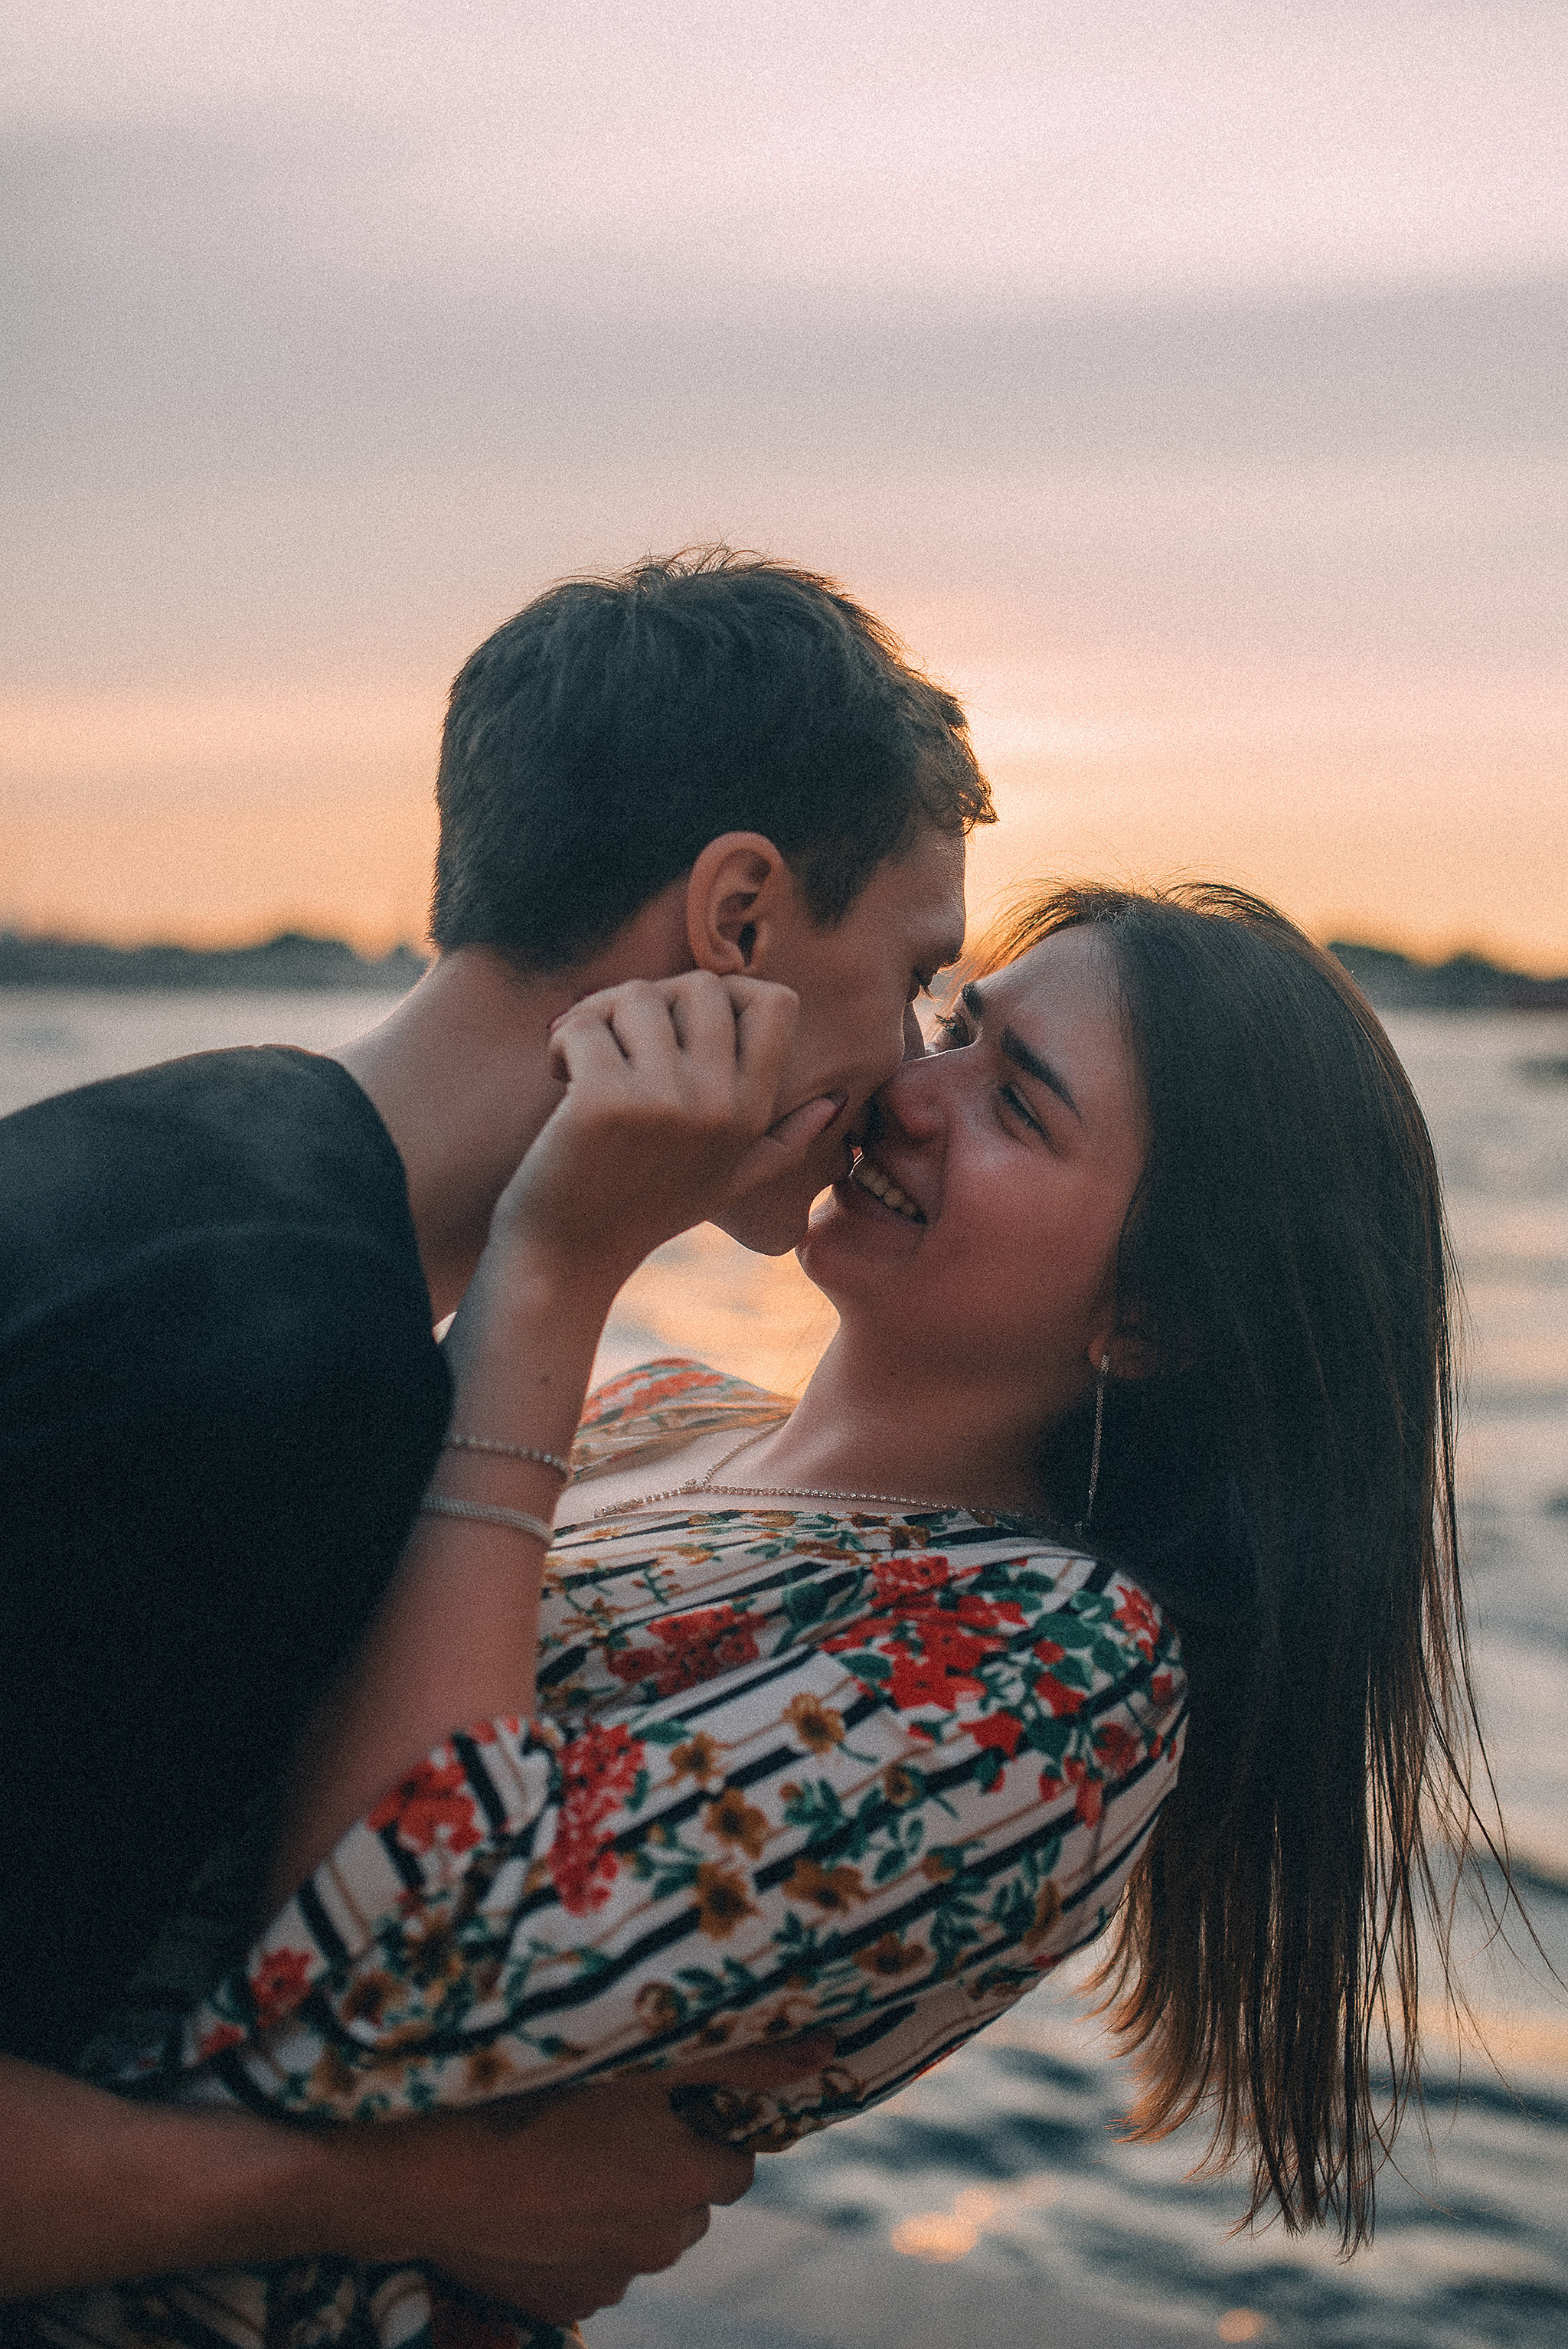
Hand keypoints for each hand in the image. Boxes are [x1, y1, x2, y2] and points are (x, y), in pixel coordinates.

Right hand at [343, 2032, 834, 2317]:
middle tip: (608, 2123)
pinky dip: (578, 2236)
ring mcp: (611, 2279)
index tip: (660, 2100)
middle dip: (664, 2166)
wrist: (425, 2172)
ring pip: (640, 2234)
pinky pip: (593, 2266)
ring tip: (564, 2156)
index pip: (734, 2156)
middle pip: (689, 2200)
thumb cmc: (532, 2095)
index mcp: (689, 2181)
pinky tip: (540, 2198)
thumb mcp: (641, 2058)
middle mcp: (663, 2242)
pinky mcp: (564, 2304)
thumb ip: (740, 2055)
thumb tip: (828, 2050)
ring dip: (620, 2200)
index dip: (702, 2124)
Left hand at [489, 973, 840, 1291]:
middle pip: (701, 985)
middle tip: (620, 1038)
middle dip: (652, 1000)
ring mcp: (664, 1102)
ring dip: (598, 1017)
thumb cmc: (644, 1209)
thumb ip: (783, 1143)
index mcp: (752, 1112)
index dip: (726, 994)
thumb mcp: (727, 1180)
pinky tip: (559, 1076)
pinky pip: (583, 1025)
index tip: (680, 1024)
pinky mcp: (604, 1101)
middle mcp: (719, 1104)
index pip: (775, 1003)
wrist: (571, 1256)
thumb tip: (835, 1103)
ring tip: (583, 1062)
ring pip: (636, 995)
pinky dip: (562, 1041)